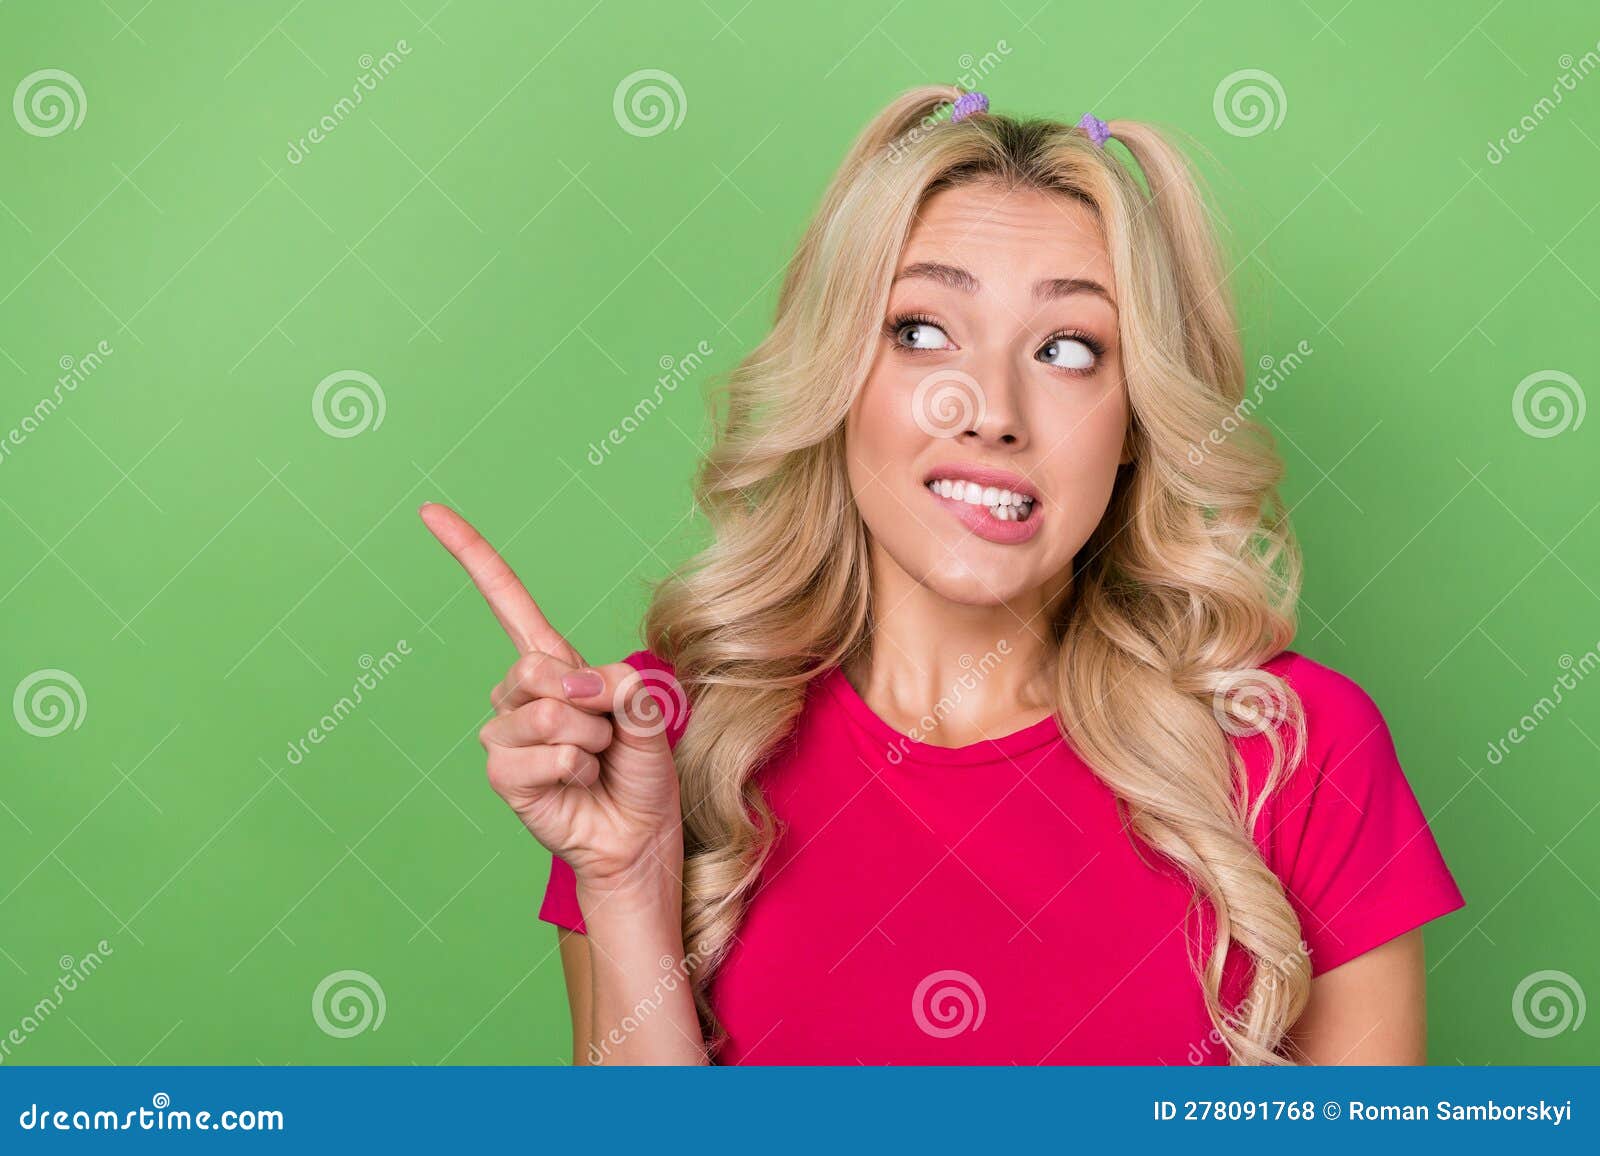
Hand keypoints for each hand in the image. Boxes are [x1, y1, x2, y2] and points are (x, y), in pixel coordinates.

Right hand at [418, 502, 682, 896]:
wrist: (638, 834)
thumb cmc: (642, 771)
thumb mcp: (650, 714)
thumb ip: (626, 687)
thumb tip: (585, 686)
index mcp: (555, 663)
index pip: (506, 600)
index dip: (471, 555)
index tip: (429, 511)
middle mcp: (522, 693)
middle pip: (536, 667)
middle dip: (589, 701)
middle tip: (608, 731)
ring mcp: (507, 734)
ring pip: (546, 715)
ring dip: (589, 741)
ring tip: (596, 761)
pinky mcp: (503, 776)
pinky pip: (541, 756)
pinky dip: (575, 769)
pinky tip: (578, 783)